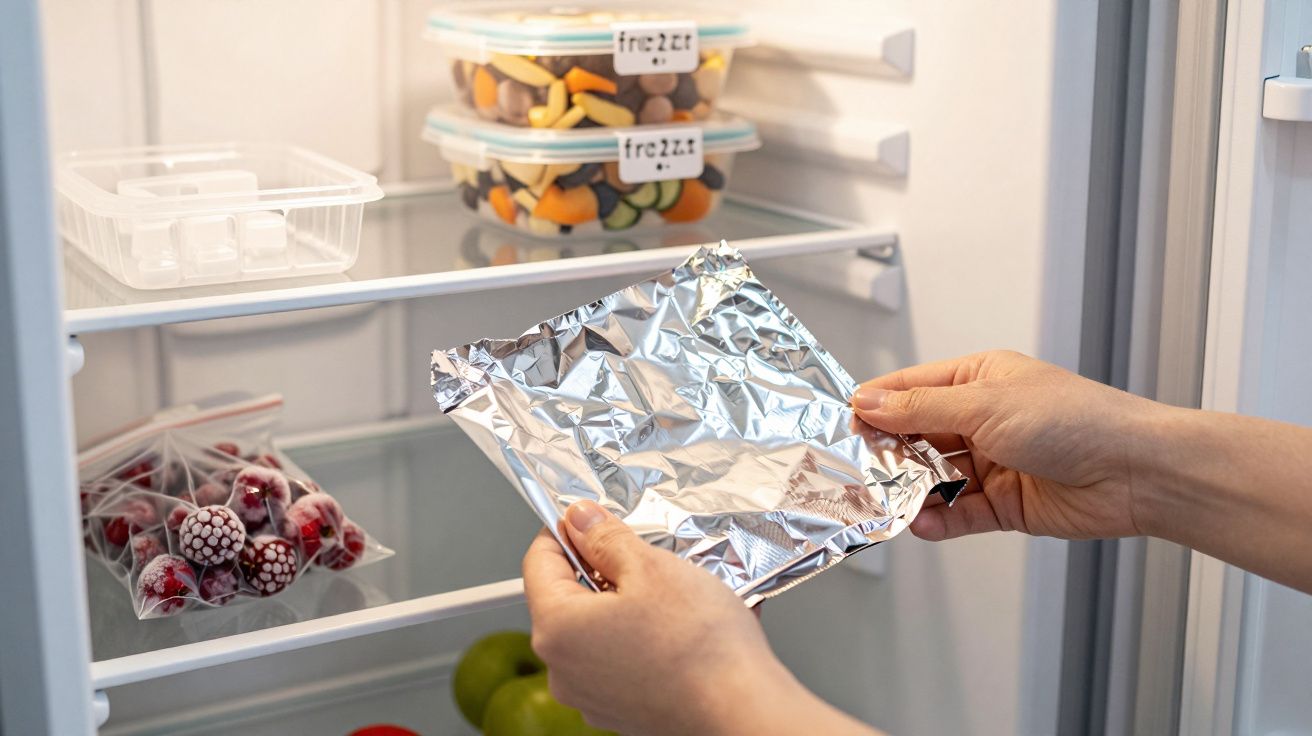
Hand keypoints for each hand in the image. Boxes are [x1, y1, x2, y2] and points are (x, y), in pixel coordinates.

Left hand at [522, 501, 875, 735]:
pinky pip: (619, 660)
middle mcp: (563, 671)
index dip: (565, 531)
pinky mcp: (621, 711)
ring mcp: (591, 696)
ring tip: (670, 595)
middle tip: (644, 557)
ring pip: (596, 630)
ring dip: (624, 604)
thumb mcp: (650, 566)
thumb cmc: (700, 648)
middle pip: (568, 597)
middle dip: (602, 570)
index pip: (538, 561)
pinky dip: (640, 638)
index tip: (589, 519)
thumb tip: (581, 520)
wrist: (741, 709)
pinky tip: (677, 630)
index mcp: (556, 629)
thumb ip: (605, 537)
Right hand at [853, 350, 1167, 540]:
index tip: (841, 427)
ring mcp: (992, 463)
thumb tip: (868, 402)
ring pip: (933, 480)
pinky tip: (922, 523)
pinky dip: (937, 520)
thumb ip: (921, 410)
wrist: (1136, 472)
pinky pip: (958, 513)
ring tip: (886, 504)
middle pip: (915, 438)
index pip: (909, 390)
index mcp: (977, 379)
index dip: (875, 407)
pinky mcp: (1005, 504)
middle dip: (887, 456)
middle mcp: (982, 419)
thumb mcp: (985, 405)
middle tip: (856, 473)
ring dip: (910, 493)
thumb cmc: (1077, 420)